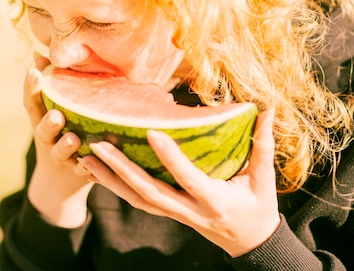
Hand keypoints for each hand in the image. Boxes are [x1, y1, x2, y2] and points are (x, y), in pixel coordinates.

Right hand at [24, 56, 93, 227]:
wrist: (60, 178)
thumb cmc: (59, 130)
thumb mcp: (50, 107)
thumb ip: (50, 83)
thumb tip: (41, 54)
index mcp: (40, 117)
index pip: (31, 101)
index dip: (31, 87)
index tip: (34, 71)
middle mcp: (46, 137)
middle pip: (43, 129)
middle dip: (48, 122)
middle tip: (56, 115)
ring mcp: (60, 156)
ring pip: (60, 151)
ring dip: (66, 145)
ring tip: (73, 139)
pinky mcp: (76, 172)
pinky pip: (82, 171)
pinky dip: (87, 169)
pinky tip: (93, 165)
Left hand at [81, 109, 279, 256]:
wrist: (249, 243)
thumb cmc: (257, 208)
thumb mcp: (263, 180)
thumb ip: (262, 146)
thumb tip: (268, 110)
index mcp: (213, 199)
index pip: (187, 177)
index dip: (170, 157)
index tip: (151, 131)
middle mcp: (189, 209)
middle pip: (149, 192)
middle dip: (121, 170)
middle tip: (97, 147)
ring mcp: (175, 214)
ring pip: (137, 200)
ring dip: (110, 181)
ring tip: (85, 159)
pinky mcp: (168, 213)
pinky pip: (138, 201)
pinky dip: (117, 187)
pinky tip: (98, 172)